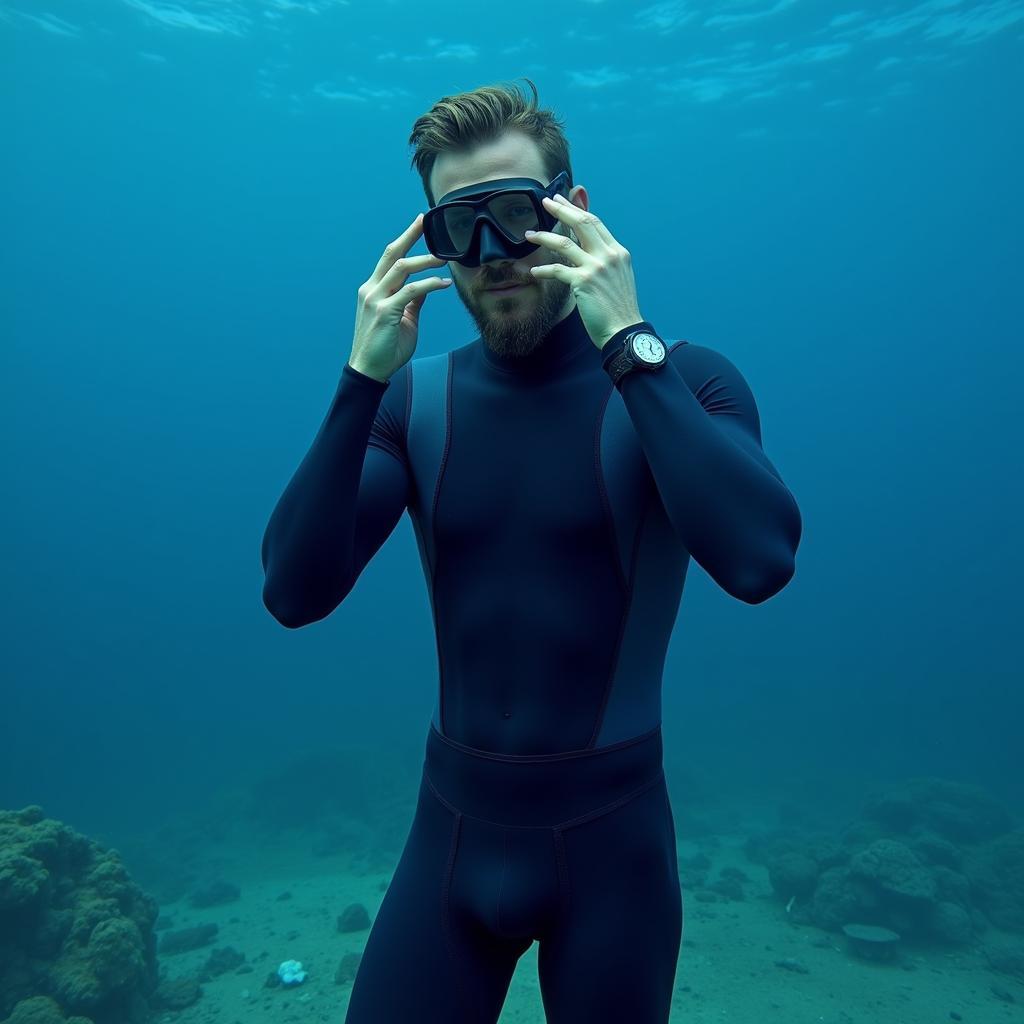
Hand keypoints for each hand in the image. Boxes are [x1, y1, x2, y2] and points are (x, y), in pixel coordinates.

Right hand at [349, 213, 451, 380]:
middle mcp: (371, 289)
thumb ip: (412, 301)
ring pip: (401, 268)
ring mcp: (376, 299)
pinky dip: (428, 285)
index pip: (390, 257)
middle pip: (391, 253)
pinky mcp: (384, 312)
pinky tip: (442, 284)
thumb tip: (426, 287)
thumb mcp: (402, 319)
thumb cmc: (385, 348)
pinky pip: (410, 292)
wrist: (369, 371)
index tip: (420, 223)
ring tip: (445, 258)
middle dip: (410, 235)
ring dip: (425, 260)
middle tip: (427, 221)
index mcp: (374, 289)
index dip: (405, 239)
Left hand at [525, 193, 643, 350]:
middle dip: (561, 209)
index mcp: (617, 252)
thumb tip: (587, 252)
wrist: (624, 330)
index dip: (577, 209)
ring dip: (544, 236)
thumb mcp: (618, 278)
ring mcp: (596, 267)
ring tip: (529, 234)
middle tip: (545, 201)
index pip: (595, 223)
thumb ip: (605, 261)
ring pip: (564, 243)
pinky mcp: (583, 282)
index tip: (563, 200)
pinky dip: (543, 270)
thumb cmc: (619, 309)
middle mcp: (608, 255)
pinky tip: (533, 272)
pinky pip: (557, 270)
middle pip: (581, 223)